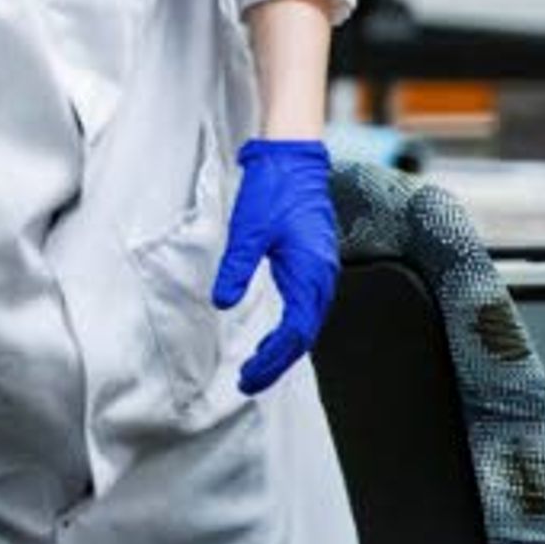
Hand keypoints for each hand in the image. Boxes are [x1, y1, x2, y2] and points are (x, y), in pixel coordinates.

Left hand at [211, 139, 336, 398]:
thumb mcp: (248, 230)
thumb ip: (236, 267)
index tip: (248, 378)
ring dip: (284, 349)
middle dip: (277, 363)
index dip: (272, 360)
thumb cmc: (272, 191)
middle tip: (247, 382)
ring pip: (308, 324)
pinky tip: (273, 337)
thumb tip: (221, 303)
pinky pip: (308, 308)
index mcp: (309, 273)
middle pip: (304, 336)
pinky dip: (291, 329)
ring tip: (256, 368)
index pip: (295, 333)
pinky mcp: (315, 264)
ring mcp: (322, 271)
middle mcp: (322, 278)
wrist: (293, 161)